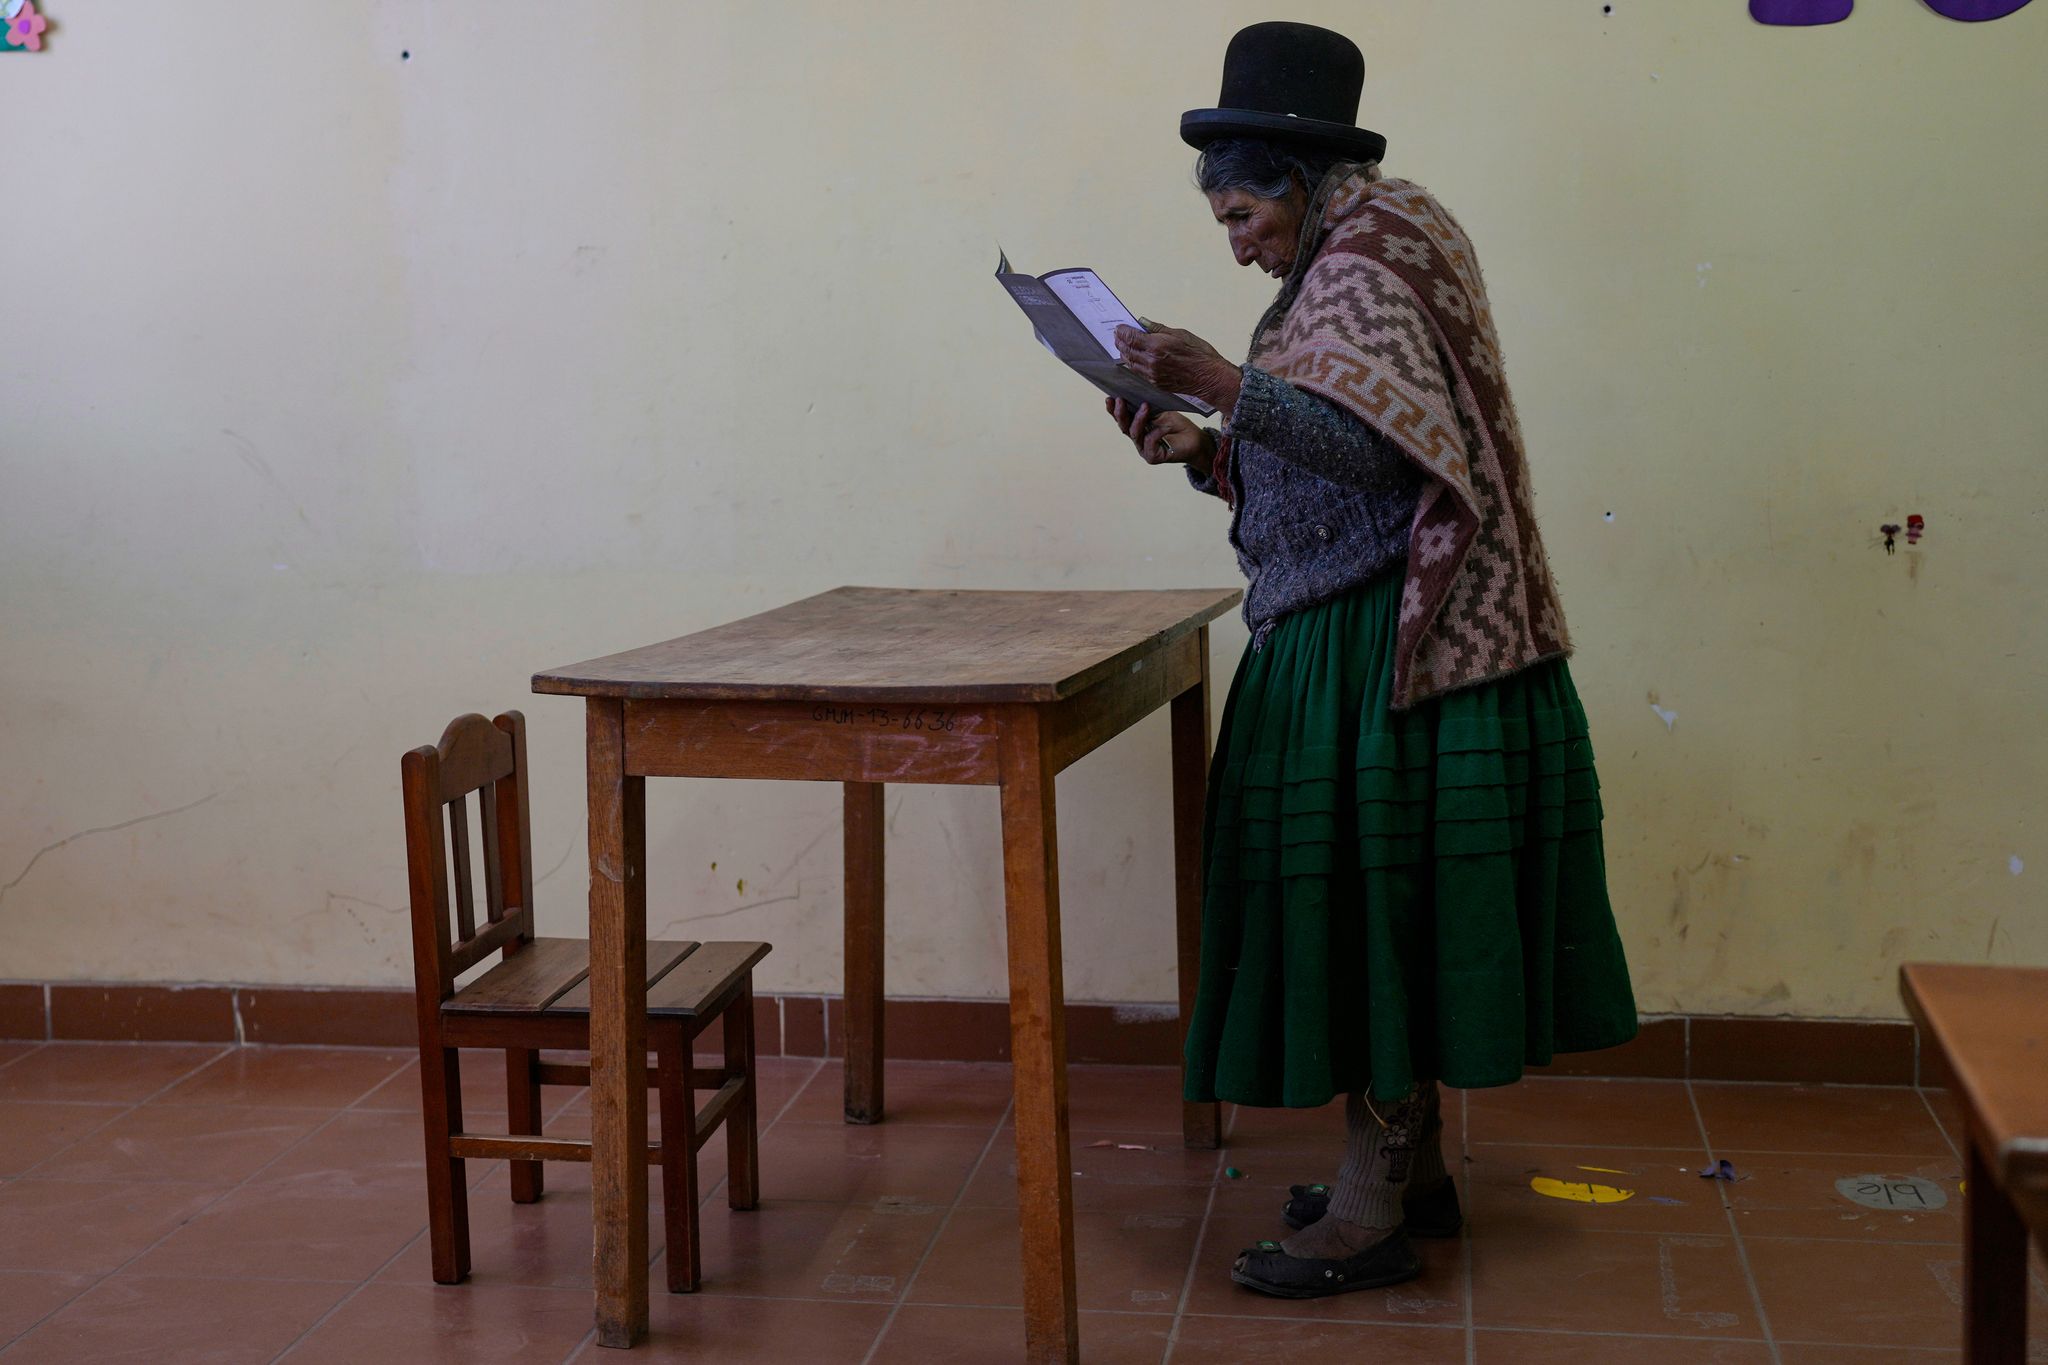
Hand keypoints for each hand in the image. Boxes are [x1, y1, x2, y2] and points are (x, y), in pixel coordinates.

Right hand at [1107, 397, 1209, 473]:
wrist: (1195, 440)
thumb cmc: (1178, 425)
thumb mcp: (1162, 411)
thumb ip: (1149, 406)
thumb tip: (1138, 390)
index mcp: (1138, 426)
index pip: (1122, 418)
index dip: (1113, 410)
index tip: (1109, 398)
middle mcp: (1138, 438)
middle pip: (1123, 426)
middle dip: (1120, 413)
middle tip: (1120, 400)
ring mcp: (1144, 449)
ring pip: (1134, 434)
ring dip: (1138, 420)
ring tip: (1145, 407)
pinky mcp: (1153, 457)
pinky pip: (1149, 444)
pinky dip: (1156, 433)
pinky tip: (1164, 427)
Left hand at [1112, 320, 1241, 409]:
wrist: (1209, 377)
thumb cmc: (1199, 354)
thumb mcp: (1180, 334)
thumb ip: (1159, 329)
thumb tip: (1143, 322)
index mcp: (1156, 346)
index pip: (1131, 337)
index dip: (1122, 331)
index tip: (1119, 327)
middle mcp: (1151, 361)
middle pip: (1127, 351)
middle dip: (1120, 342)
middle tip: (1117, 335)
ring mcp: (1152, 375)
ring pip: (1130, 363)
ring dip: (1124, 354)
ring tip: (1122, 346)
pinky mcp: (1156, 383)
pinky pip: (1139, 373)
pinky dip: (1133, 364)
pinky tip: (1133, 359)